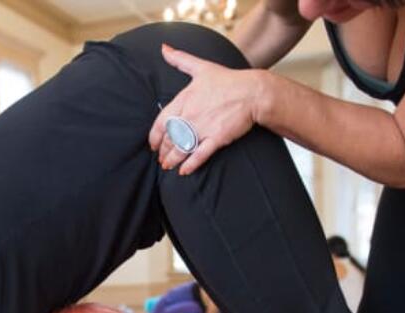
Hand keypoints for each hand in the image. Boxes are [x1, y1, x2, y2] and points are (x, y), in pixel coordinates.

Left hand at [149, 44, 262, 175]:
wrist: (252, 92)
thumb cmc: (228, 80)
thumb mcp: (201, 67)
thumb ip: (180, 59)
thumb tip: (164, 48)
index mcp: (184, 100)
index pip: (161, 122)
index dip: (154, 136)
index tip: (152, 144)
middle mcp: (190, 116)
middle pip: (169, 138)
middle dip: (162, 151)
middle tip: (160, 159)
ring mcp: (203, 128)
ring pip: (181, 149)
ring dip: (172, 160)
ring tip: (168, 167)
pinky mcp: (217, 139)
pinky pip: (199, 155)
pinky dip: (190, 165)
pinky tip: (183, 171)